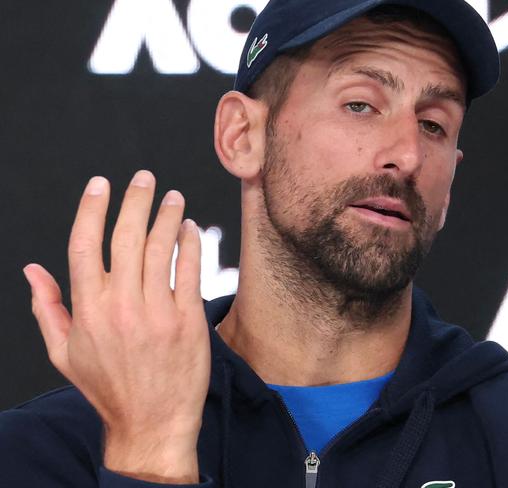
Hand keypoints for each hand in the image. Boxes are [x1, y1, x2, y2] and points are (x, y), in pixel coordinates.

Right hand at [23, 170, 209, 482]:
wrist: (152, 422)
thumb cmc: (108, 387)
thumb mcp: (64, 353)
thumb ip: (46, 308)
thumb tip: (31, 269)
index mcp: (87, 310)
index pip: (85, 245)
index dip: (92, 208)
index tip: (101, 184)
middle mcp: (121, 306)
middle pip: (127, 238)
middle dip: (136, 200)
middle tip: (145, 178)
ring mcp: (157, 313)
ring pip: (162, 249)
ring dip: (167, 216)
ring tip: (173, 197)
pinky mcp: (188, 321)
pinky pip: (190, 271)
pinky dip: (191, 244)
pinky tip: (190, 228)